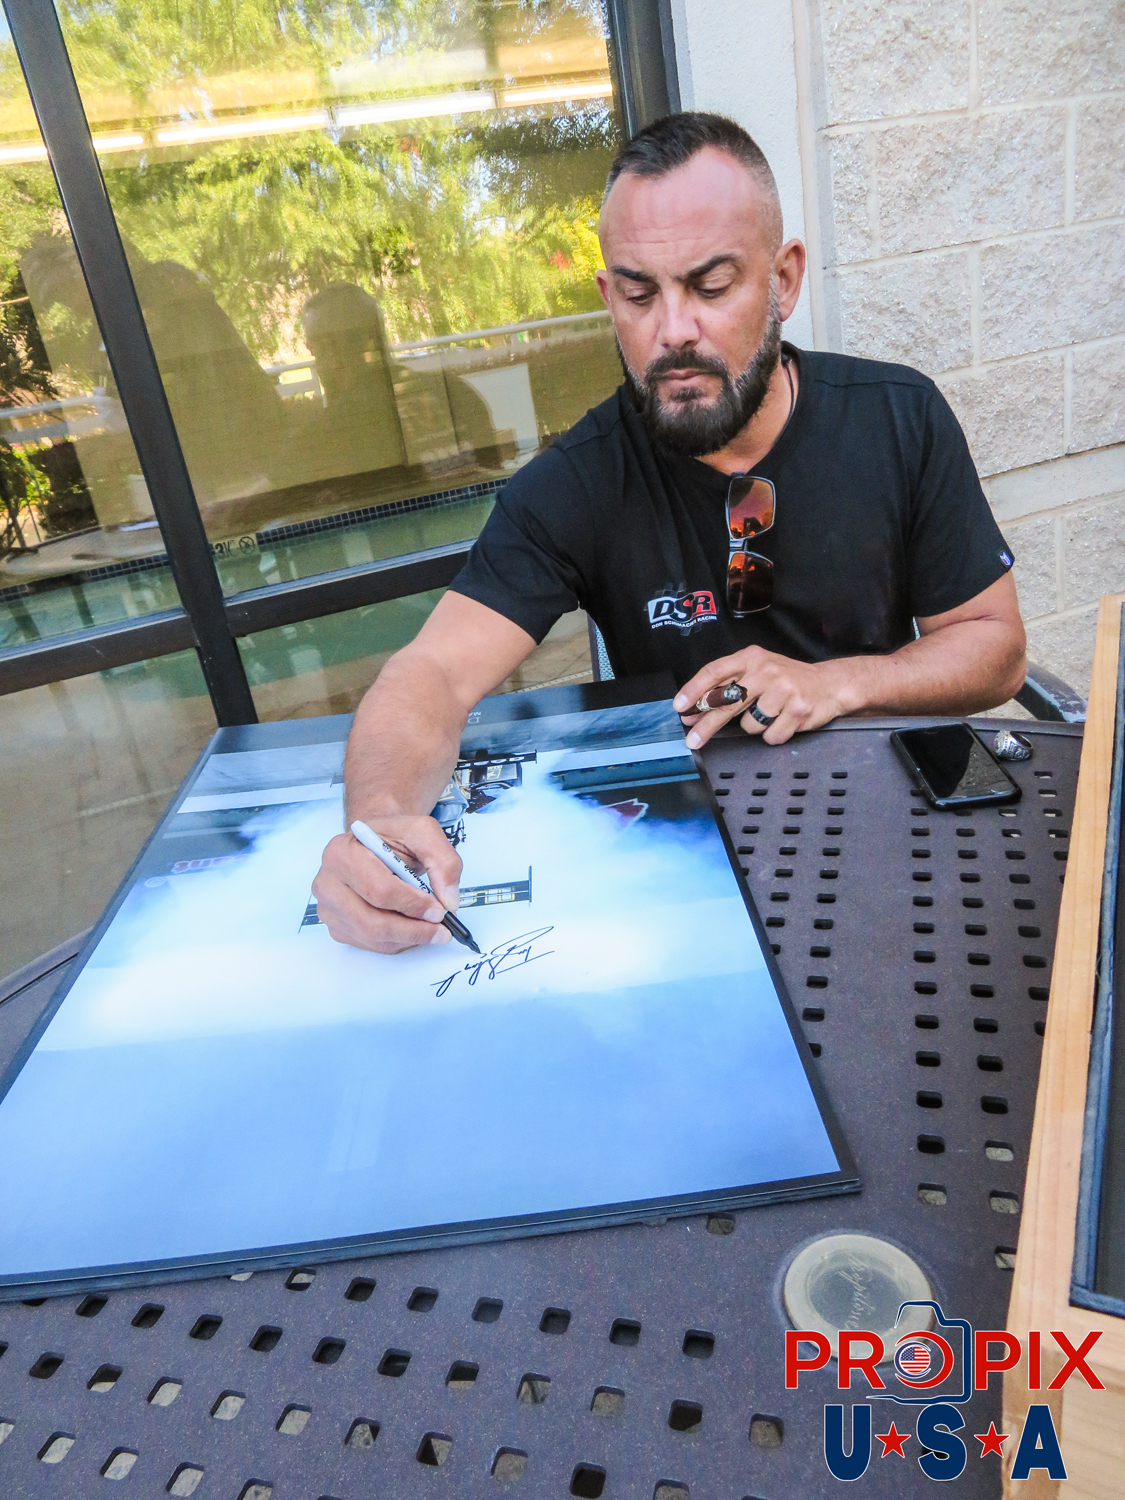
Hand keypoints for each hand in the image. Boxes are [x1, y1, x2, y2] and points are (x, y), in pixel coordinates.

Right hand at [312, 815, 462, 952]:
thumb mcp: (422, 833)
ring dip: (408, 938)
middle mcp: (328, 882)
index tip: (439, 910)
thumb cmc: (392, 839)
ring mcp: (329, 908)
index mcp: (342, 853)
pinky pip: (370, 945)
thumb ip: (443, 861)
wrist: (373, 844)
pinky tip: (412, 928)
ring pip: (372, 937)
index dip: (413, 904)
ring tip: (432, 929)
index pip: (379, 889)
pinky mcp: (337, 927)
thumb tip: (448, 900)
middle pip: (372, 921)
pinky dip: (397, 942)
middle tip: (441, 930)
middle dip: (413, 930)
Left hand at [673, 647, 858, 747]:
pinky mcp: (797, 710)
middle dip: (707, 724)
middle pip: (727, 702)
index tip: (680, 706)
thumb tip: (692, 711)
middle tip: (693, 740)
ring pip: (749, 724)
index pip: (715, 672)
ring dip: (755, 726)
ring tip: (771, 714)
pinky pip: (770, 735)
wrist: (830, 684)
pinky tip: (784, 721)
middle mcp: (766, 670)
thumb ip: (727, 687)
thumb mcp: (758, 671)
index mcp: (751, 657)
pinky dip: (773, 734)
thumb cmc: (787, 679)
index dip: (694, 690)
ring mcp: (783, 690)